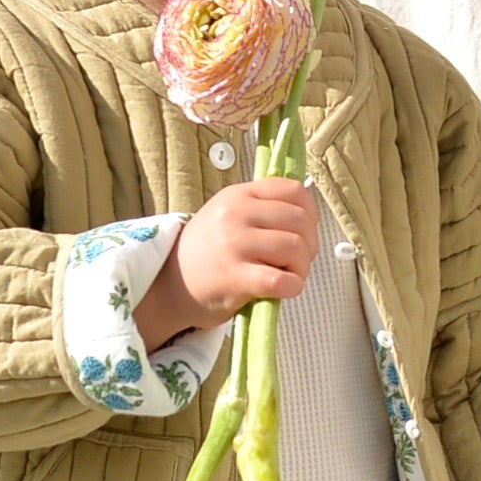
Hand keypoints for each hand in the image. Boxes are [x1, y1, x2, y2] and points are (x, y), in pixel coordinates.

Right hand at [135, 179, 319, 345]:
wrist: (170, 283)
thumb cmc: (207, 251)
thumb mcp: (228, 213)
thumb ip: (262, 207)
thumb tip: (308, 217)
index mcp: (239, 195)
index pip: (294, 191)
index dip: (310, 214)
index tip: (304, 232)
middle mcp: (236, 214)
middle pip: (300, 221)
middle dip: (309, 245)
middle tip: (298, 261)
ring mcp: (234, 244)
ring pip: (295, 248)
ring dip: (302, 267)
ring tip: (288, 275)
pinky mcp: (234, 277)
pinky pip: (280, 280)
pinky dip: (293, 286)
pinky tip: (284, 289)